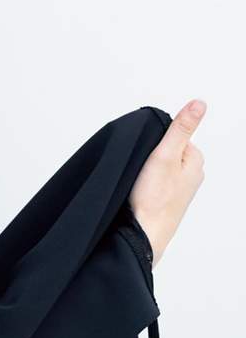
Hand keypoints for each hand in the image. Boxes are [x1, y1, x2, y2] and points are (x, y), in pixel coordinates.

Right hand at [127, 98, 206, 265]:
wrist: (144, 234)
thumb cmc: (153, 198)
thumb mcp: (166, 155)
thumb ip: (181, 128)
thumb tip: (200, 103)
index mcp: (196, 160)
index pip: (172, 134)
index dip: (152, 140)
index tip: (143, 154)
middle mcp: (192, 174)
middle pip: (166, 150)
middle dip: (149, 155)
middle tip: (139, 169)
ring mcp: (180, 188)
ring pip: (159, 166)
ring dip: (145, 170)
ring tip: (139, 182)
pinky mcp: (168, 198)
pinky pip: (155, 181)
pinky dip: (145, 183)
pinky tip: (140, 191)